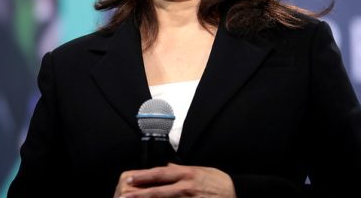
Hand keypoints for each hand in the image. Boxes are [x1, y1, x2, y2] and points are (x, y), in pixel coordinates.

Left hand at [113, 163, 235, 197]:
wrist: (237, 193)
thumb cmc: (218, 182)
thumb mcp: (200, 170)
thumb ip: (181, 169)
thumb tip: (167, 166)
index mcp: (187, 173)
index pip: (160, 173)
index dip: (144, 176)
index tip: (130, 179)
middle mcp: (186, 186)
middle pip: (158, 190)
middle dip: (139, 193)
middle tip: (124, 195)